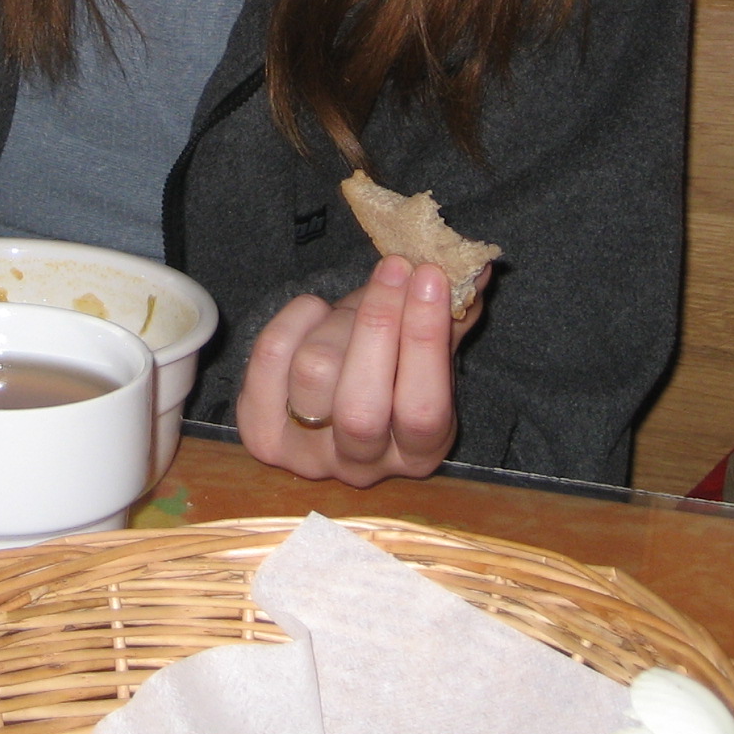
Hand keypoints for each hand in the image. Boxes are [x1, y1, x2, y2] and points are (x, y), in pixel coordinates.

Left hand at [234, 255, 487, 486]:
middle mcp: (361, 466)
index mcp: (418, 454)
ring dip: (338, 320)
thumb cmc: (391, 365)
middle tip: (395, 267)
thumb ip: (452, 314)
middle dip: (378, 324)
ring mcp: (305, 455)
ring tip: (353, 304)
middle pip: (360, 408)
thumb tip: (472, 269)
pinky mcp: (261, 430)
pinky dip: (295, 319)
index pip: (423, 411)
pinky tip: (316, 311)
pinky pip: (269, 358)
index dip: (425, 339)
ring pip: (314, 374)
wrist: (334, 388)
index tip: (430, 277)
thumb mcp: (429, 349)